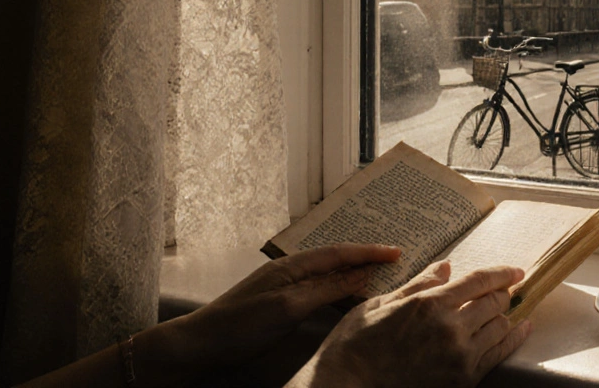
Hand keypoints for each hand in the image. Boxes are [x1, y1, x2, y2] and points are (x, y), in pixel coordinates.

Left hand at [177, 243, 401, 365]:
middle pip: (336, 261)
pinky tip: (349, 299)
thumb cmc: (240, 325)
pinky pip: (320, 293)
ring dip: (354, 275)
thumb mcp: (287, 307)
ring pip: (329, 277)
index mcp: (292, 266)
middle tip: (395, 261)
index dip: (369, 252)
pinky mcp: (282, 307)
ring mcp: (286, 289)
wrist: (201, 345)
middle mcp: (291, 272)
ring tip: (380, 278)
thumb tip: (360, 277)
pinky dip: (339, 292)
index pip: (339, 253)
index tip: (397, 252)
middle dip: (366, 258)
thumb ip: (325, 290)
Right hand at [292, 261, 532, 387]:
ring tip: (506, 311)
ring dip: (505, 316)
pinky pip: (498, 355)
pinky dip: (513, 340)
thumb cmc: (356, 344)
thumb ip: (419, 284)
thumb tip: (446, 267)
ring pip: (500, 328)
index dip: (502, 273)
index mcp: (429, 304)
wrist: (346, 387)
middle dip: (503, 293)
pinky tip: (520, 331)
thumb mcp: (382, 303)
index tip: (516, 271)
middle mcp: (450, 329)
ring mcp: (458, 357)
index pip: (479, 281)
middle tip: (505, 291)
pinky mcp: (462, 381)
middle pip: (494, 303)